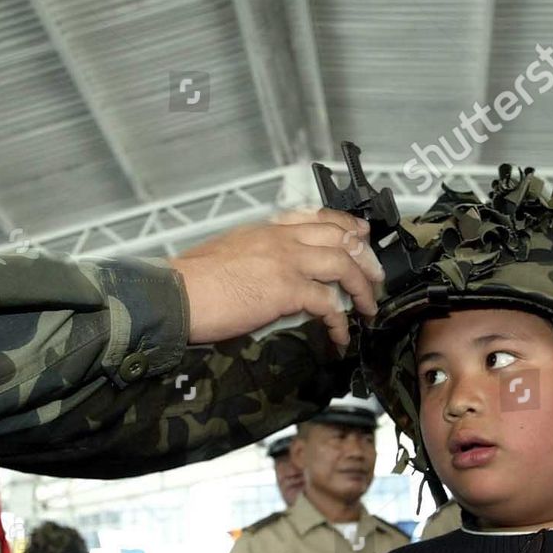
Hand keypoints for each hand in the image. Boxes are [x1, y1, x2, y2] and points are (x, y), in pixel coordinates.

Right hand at [169, 208, 381, 349]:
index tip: (360, 236)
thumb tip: (268, 277)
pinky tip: (341, 334)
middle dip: (365, 257)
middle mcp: (280, 239)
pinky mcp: (285, 290)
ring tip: (368, 308)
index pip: (316, 217)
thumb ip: (255, 257)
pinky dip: (340, 320)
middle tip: (375, 277)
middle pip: (340, 237)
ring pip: (343, 264)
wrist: (176, 295)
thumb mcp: (227, 254)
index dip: (346, 227)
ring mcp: (285, 261)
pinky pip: (328, 303)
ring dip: (362, 288)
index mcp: (265, 229)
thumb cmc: (191, 283)